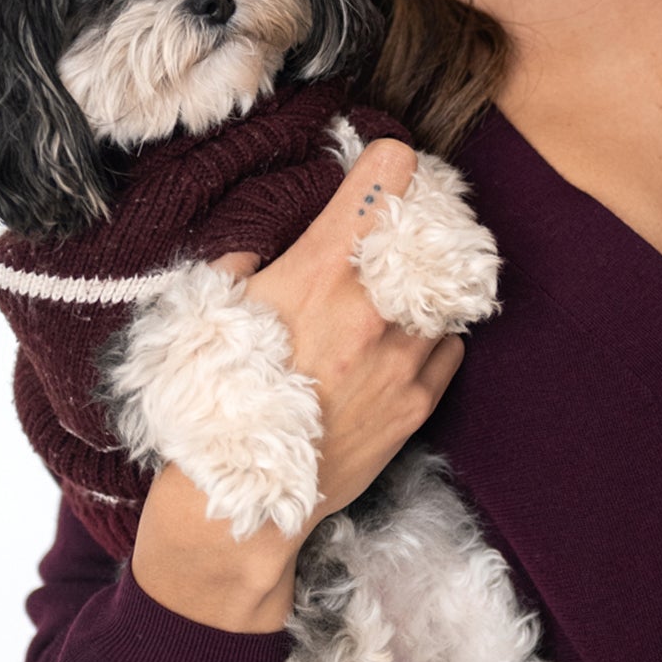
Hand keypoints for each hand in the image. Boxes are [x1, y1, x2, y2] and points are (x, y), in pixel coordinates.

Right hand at [129, 135, 467, 632]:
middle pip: (434, 223)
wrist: (241, 500)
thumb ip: (249, 260)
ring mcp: (404, 355)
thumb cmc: (216, 399)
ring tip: (394, 297)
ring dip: (425, 285)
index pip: (391, 170)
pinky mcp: (419, 400)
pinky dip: (434, 337)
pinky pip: (451, 344)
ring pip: (448, 288)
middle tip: (397, 228)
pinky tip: (402, 345)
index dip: (389, 162)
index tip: (384, 169)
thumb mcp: (210, 308)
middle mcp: (373, 306)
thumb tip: (270, 241)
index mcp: (321, 270)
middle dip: (416, 220)